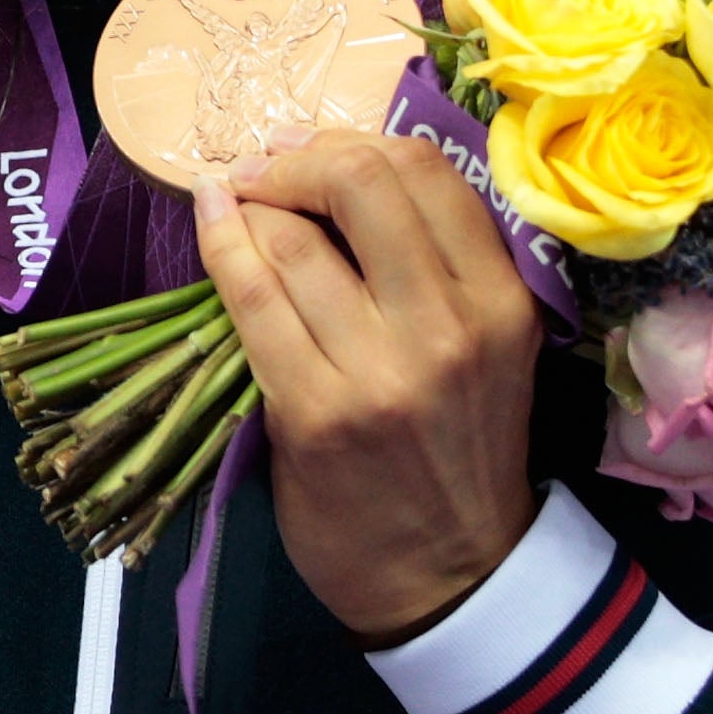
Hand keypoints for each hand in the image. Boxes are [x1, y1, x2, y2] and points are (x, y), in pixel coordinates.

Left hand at [198, 126, 544, 641]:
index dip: (351, 142)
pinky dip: (220, 247)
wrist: (450, 571)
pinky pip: (251, 297)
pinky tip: (211, 225)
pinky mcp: (314, 412)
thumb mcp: (480, 345)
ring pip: (292, 237)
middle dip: (293, 159)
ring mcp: (381, 370)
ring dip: (246, 206)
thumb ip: (431, 262)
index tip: (308, 151)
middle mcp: (451, 326)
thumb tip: (331, 166)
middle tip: (260, 170)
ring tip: (232, 206)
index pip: (427, 171)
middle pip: (360, 182)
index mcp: (501, 301)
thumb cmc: (454, 445)